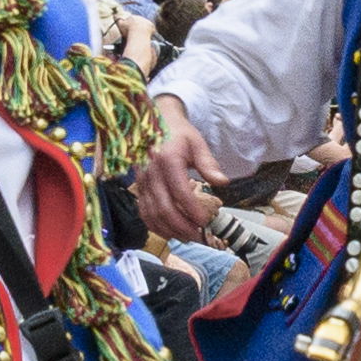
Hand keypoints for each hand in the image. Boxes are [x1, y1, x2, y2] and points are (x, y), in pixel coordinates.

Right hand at [134, 104, 226, 246]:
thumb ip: (209, 164)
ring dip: (169, 230)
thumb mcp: (197, 144)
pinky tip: (170, 232)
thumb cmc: (179, 134)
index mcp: (167, 160)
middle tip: (198, 236)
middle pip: (164, 208)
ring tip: (187, 237)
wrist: (155, 123)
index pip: (180, 192)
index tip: (205, 221)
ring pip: (152, 215)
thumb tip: (222, 183)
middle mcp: (150, 173)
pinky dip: (156, 227)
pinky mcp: (138, 188)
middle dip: (182, 226)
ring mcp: (141, 182)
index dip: (193, 210)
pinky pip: (143, 213)